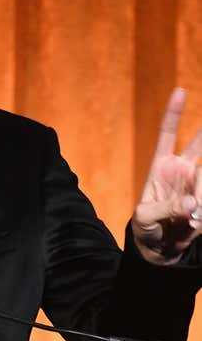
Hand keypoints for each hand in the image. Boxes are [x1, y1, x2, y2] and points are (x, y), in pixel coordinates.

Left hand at [132, 87, 201, 264]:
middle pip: (199, 143)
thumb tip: (193, 203)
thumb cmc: (145, 228)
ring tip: (192, 220)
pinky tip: (195, 223)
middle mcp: (182, 170)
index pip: (168, 134)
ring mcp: (198, 184)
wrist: (159, 248)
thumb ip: (166, 208)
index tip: (180, 91)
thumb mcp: (145, 218)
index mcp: (161, 166)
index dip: (174, 113)